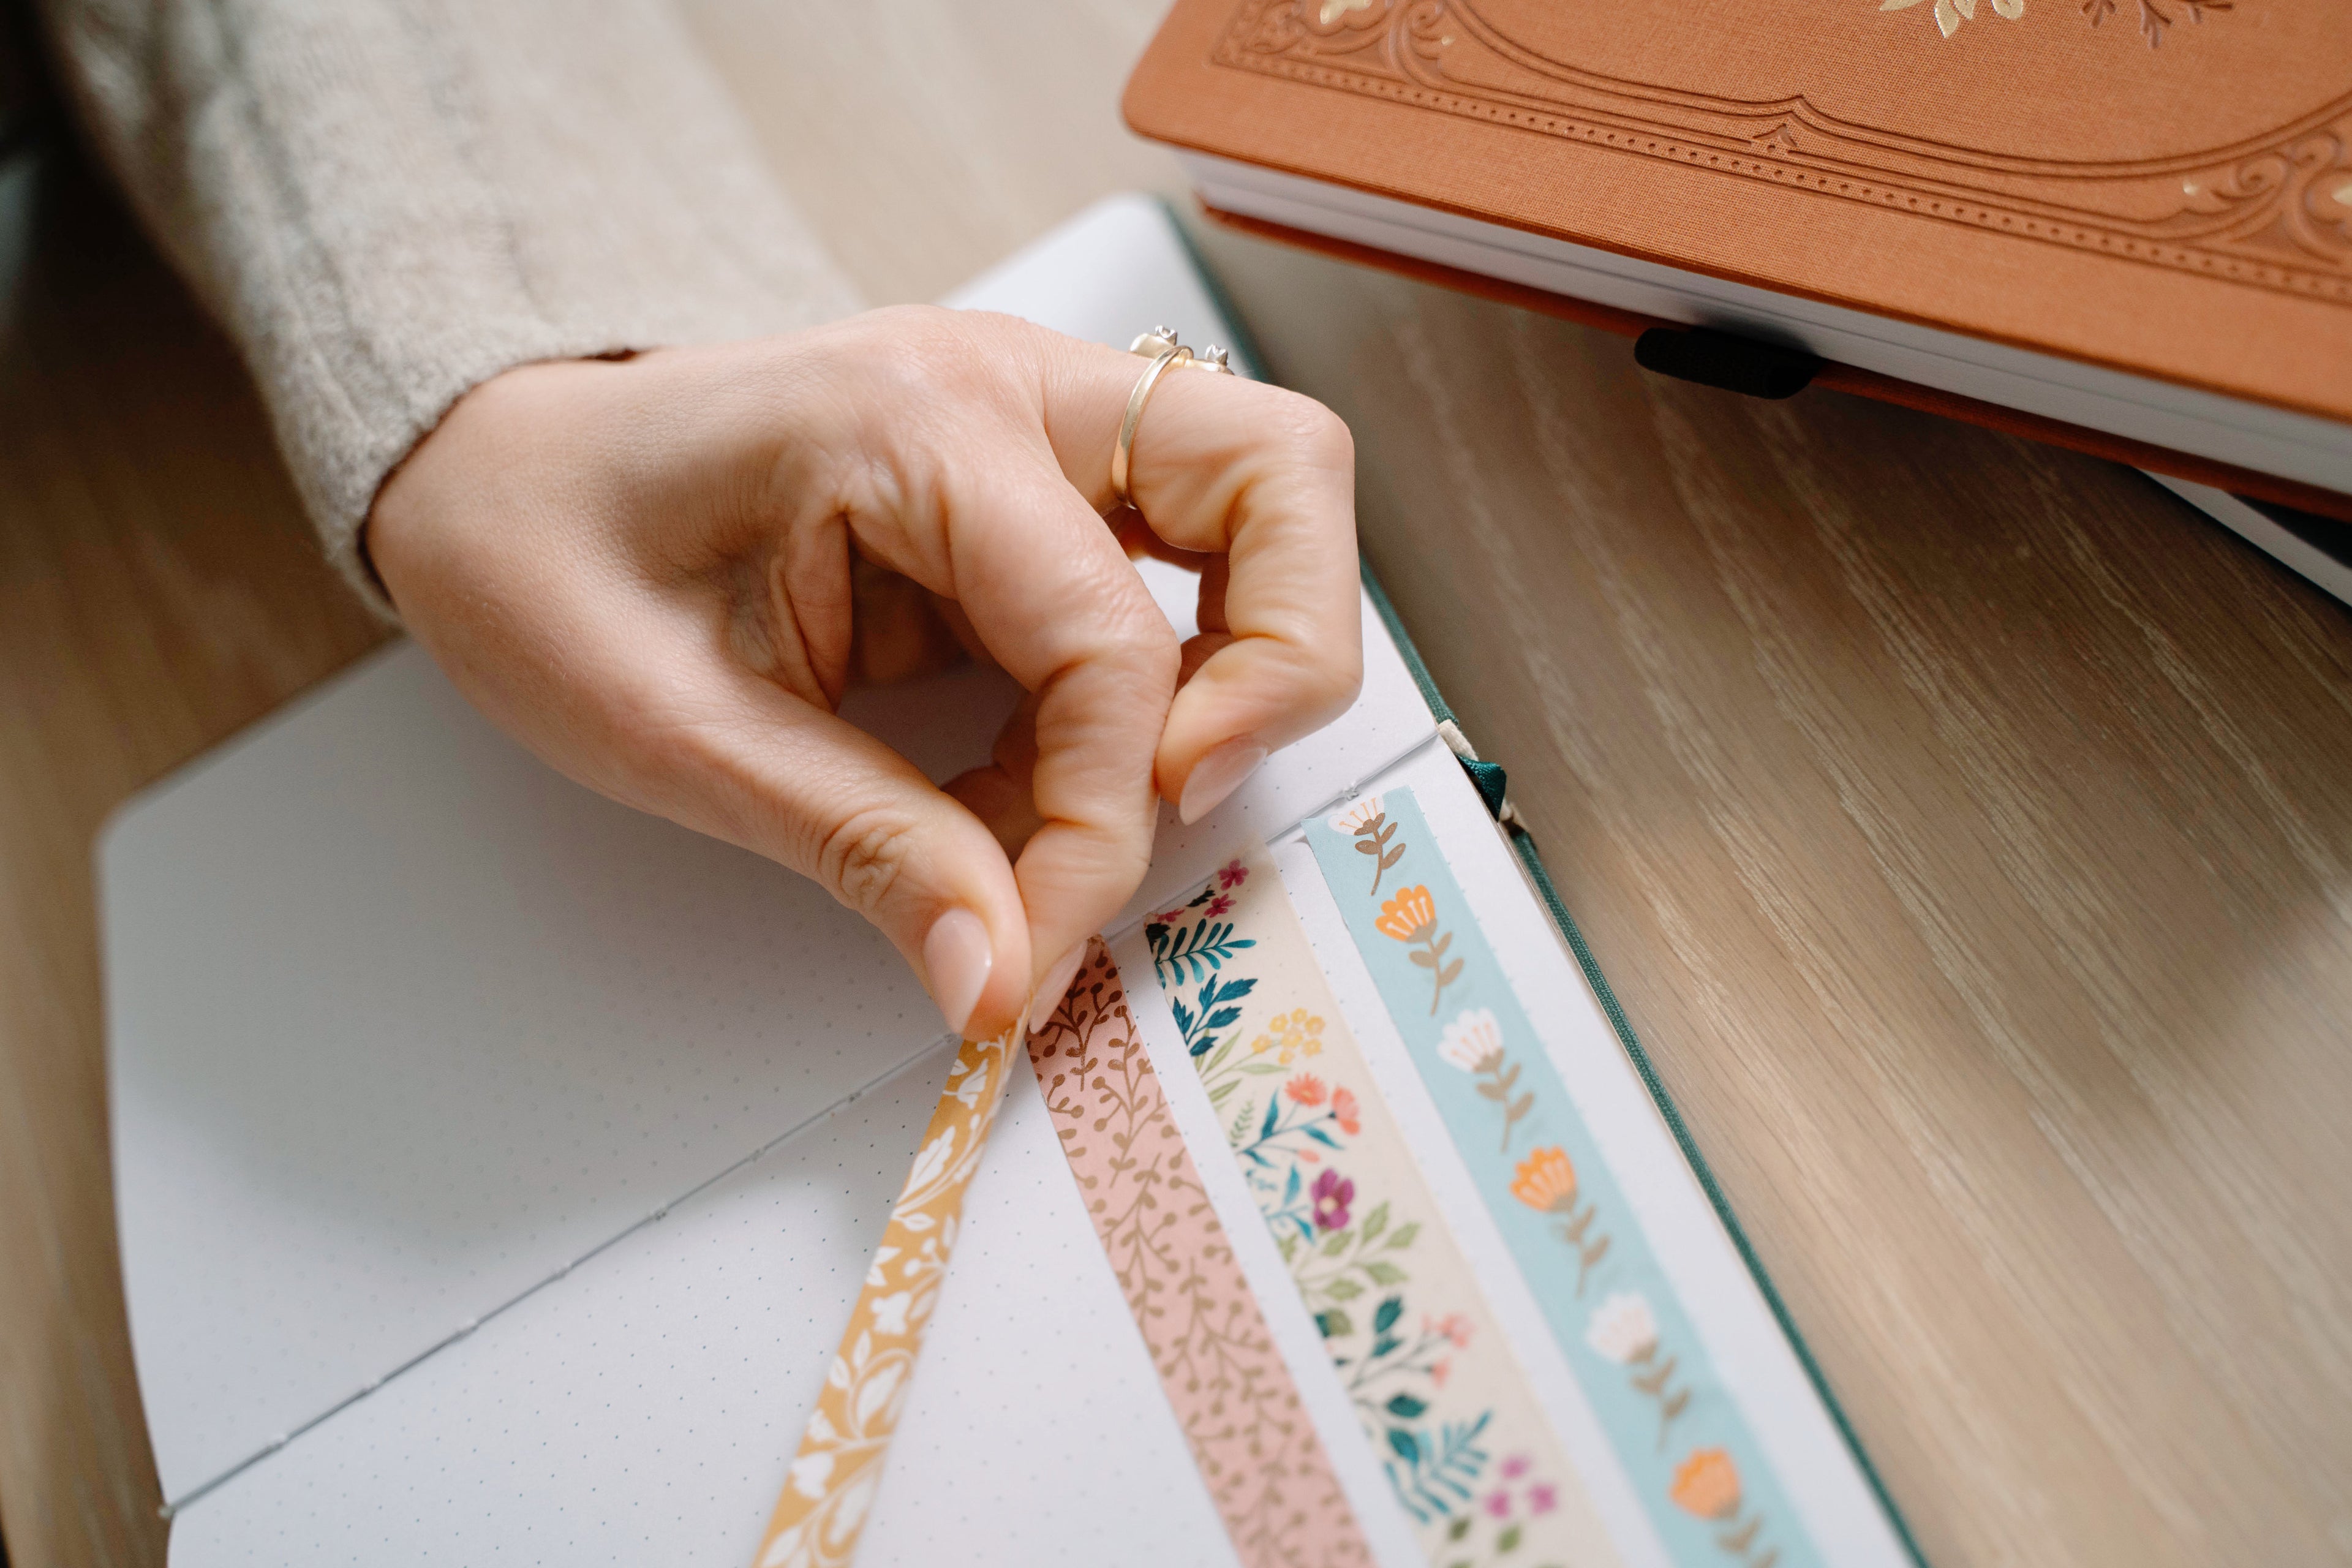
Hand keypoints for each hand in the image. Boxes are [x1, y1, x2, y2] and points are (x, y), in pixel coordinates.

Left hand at [367, 306, 1360, 1041]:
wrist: (485, 471)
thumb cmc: (542, 559)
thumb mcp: (676, 731)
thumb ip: (862, 848)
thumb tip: (1002, 978)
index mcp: (913, 421)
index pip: (1109, 638)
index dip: (1098, 822)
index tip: (1032, 951)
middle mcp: (1007, 388)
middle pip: (1280, 476)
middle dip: (1281, 663)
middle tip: (1177, 802)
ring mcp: (1029, 422)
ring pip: (1256, 506)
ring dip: (1231, 670)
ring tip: (1093, 805)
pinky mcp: (1025, 485)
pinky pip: (1160, 580)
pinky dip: (1136, 699)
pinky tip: (1023, 786)